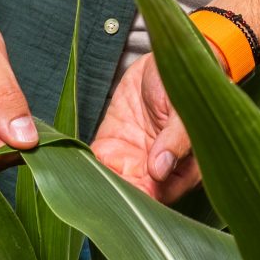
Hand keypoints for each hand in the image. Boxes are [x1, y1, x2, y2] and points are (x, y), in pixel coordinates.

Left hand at [91, 51, 200, 204]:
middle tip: (95, 196)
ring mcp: (135, 161)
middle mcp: (159, 171)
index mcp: (186, 168)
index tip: (125, 200)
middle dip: (115, 199)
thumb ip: (177, 138)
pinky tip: (72, 170)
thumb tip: (160, 171)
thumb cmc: (187, 81)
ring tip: (79, 185)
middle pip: (135, 197)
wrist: (167, 58)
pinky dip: (84, 169)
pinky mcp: (113, 148)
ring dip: (97, 187)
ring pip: (113, 185)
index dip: (144, 202)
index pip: (164, 195)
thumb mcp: (185, 106)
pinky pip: (97, 165)